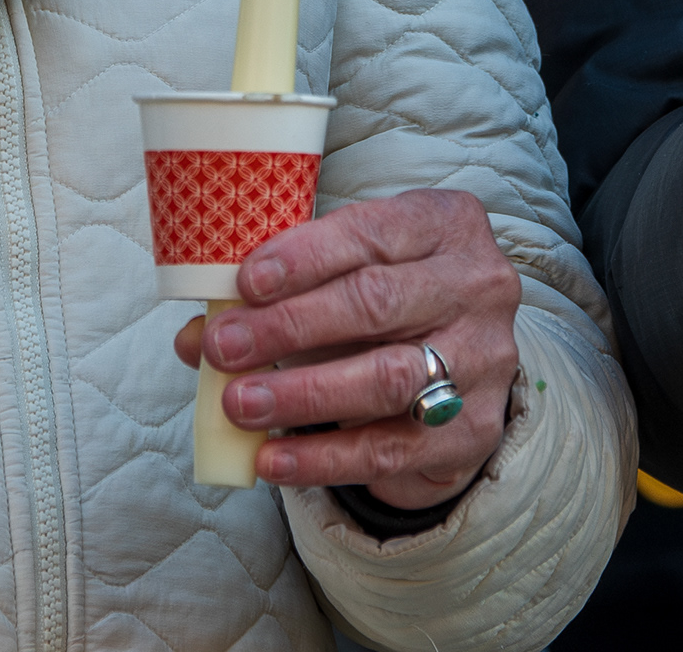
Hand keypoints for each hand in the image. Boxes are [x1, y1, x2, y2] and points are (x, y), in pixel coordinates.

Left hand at [171, 189, 523, 507]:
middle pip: (377, 303)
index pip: (371, 233)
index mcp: (446, 225)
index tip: (246, 282)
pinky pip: (390, 446)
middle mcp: (477, 285)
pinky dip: (323, 456)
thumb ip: (278, 294)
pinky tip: (272, 457)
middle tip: (225, 346)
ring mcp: (484, 359)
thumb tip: (198, 335)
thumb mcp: (347, 276)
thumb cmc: (390, 304)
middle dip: (291, 325)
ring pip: (387, 377)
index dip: (305, 258)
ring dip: (302, 393)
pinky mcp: (473, 429)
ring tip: (240, 402)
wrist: (464, 371)